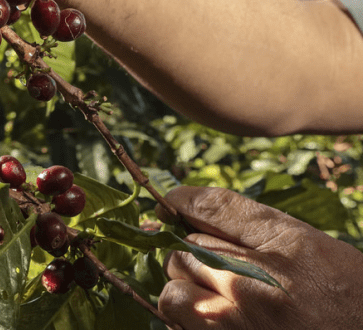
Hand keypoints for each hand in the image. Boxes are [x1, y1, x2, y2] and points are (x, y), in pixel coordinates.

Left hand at [156, 186, 362, 328]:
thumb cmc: (348, 297)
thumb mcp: (312, 247)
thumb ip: (256, 229)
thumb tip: (191, 210)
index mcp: (286, 244)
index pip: (213, 206)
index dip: (183, 200)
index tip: (172, 202)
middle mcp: (257, 281)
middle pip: (185, 247)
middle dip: (191, 254)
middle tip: (214, 267)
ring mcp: (238, 321)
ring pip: (173, 291)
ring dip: (184, 292)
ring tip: (212, 298)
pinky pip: (180, 325)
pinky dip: (188, 323)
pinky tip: (215, 321)